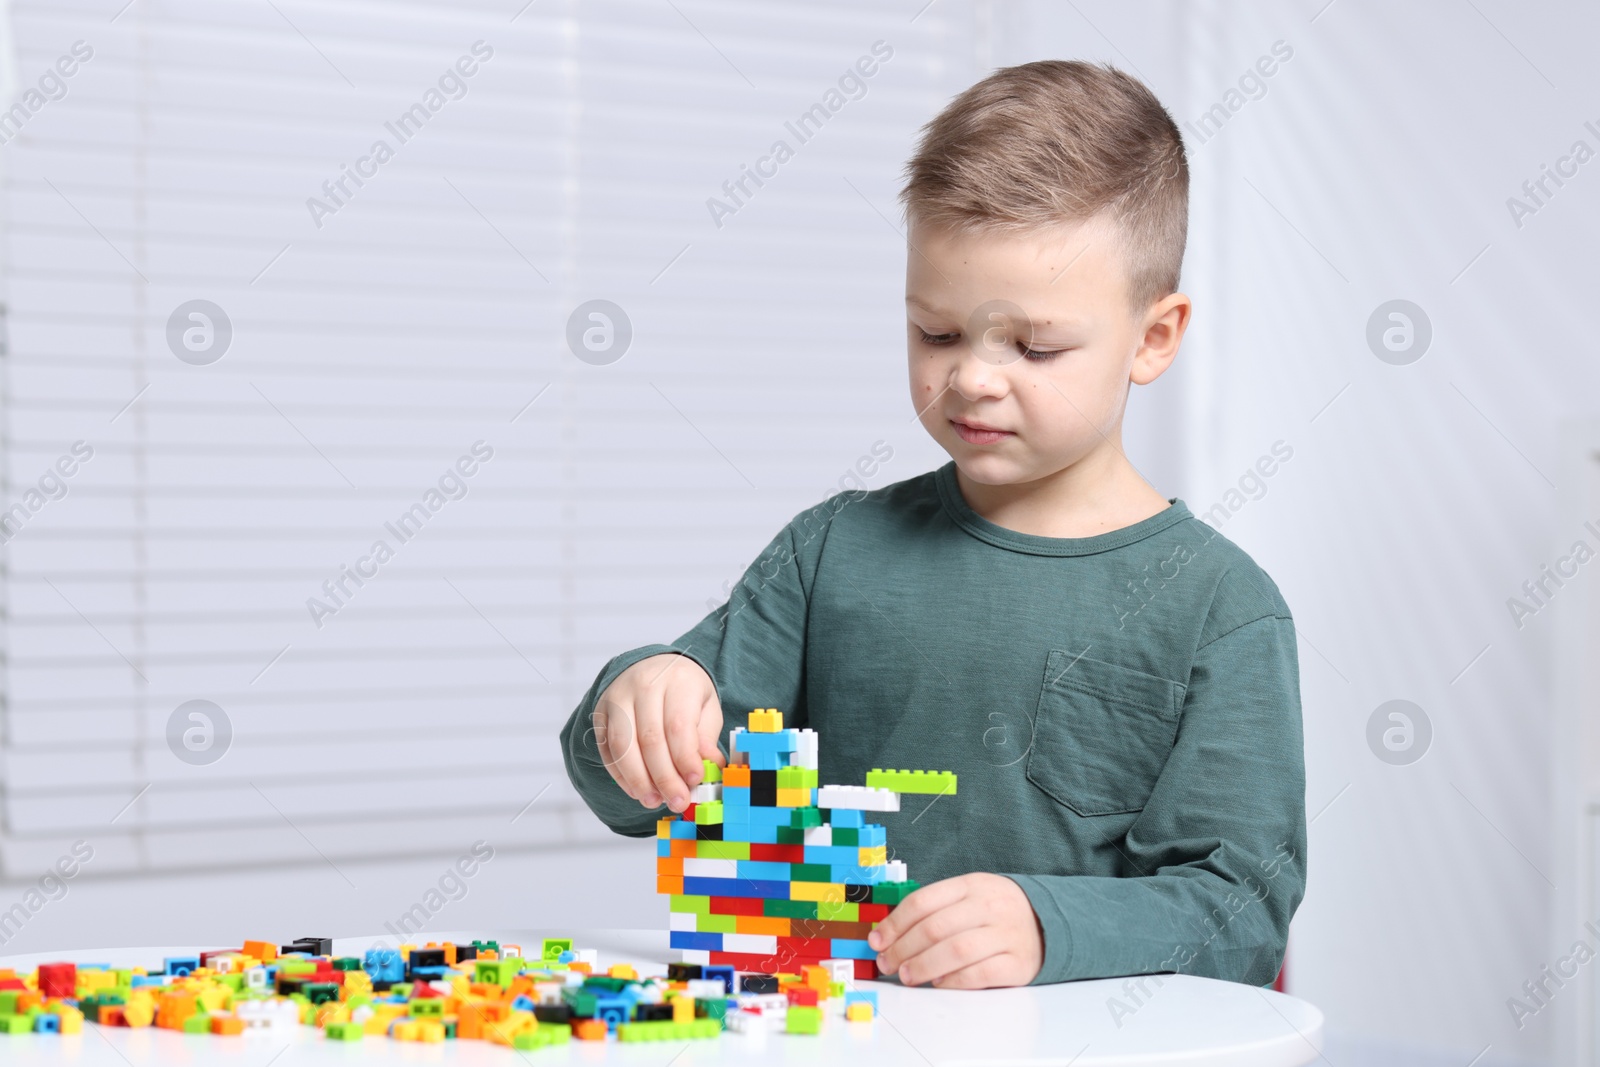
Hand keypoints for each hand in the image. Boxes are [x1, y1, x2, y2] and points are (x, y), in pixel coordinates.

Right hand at [593, 653, 723, 813]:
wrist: (654, 667)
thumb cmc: (684, 692)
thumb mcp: (706, 707)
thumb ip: (706, 737)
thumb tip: (709, 766)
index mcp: (677, 680)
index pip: (678, 724)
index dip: (685, 758)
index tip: (694, 781)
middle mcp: (644, 685)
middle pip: (650, 739)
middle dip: (664, 777)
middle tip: (677, 801)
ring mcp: (618, 697)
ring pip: (623, 745)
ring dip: (638, 780)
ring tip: (653, 801)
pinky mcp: (601, 712)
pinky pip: (607, 749)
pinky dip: (621, 775)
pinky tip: (637, 790)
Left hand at [867, 873, 1043, 988]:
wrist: (1048, 921)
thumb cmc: (995, 911)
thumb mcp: (968, 895)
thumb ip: (934, 910)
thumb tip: (889, 935)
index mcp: (972, 885)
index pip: (923, 902)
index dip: (894, 924)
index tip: (877, 940)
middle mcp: (990, 906)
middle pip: (935, 928)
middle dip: (903, 949)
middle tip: (887, 963)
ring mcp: (1006, 935)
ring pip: (956, 951)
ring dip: (923, 966)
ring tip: (907, 975)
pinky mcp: (1019, 964)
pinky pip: (980, 975)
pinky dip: (953, 981)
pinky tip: (939, 983)